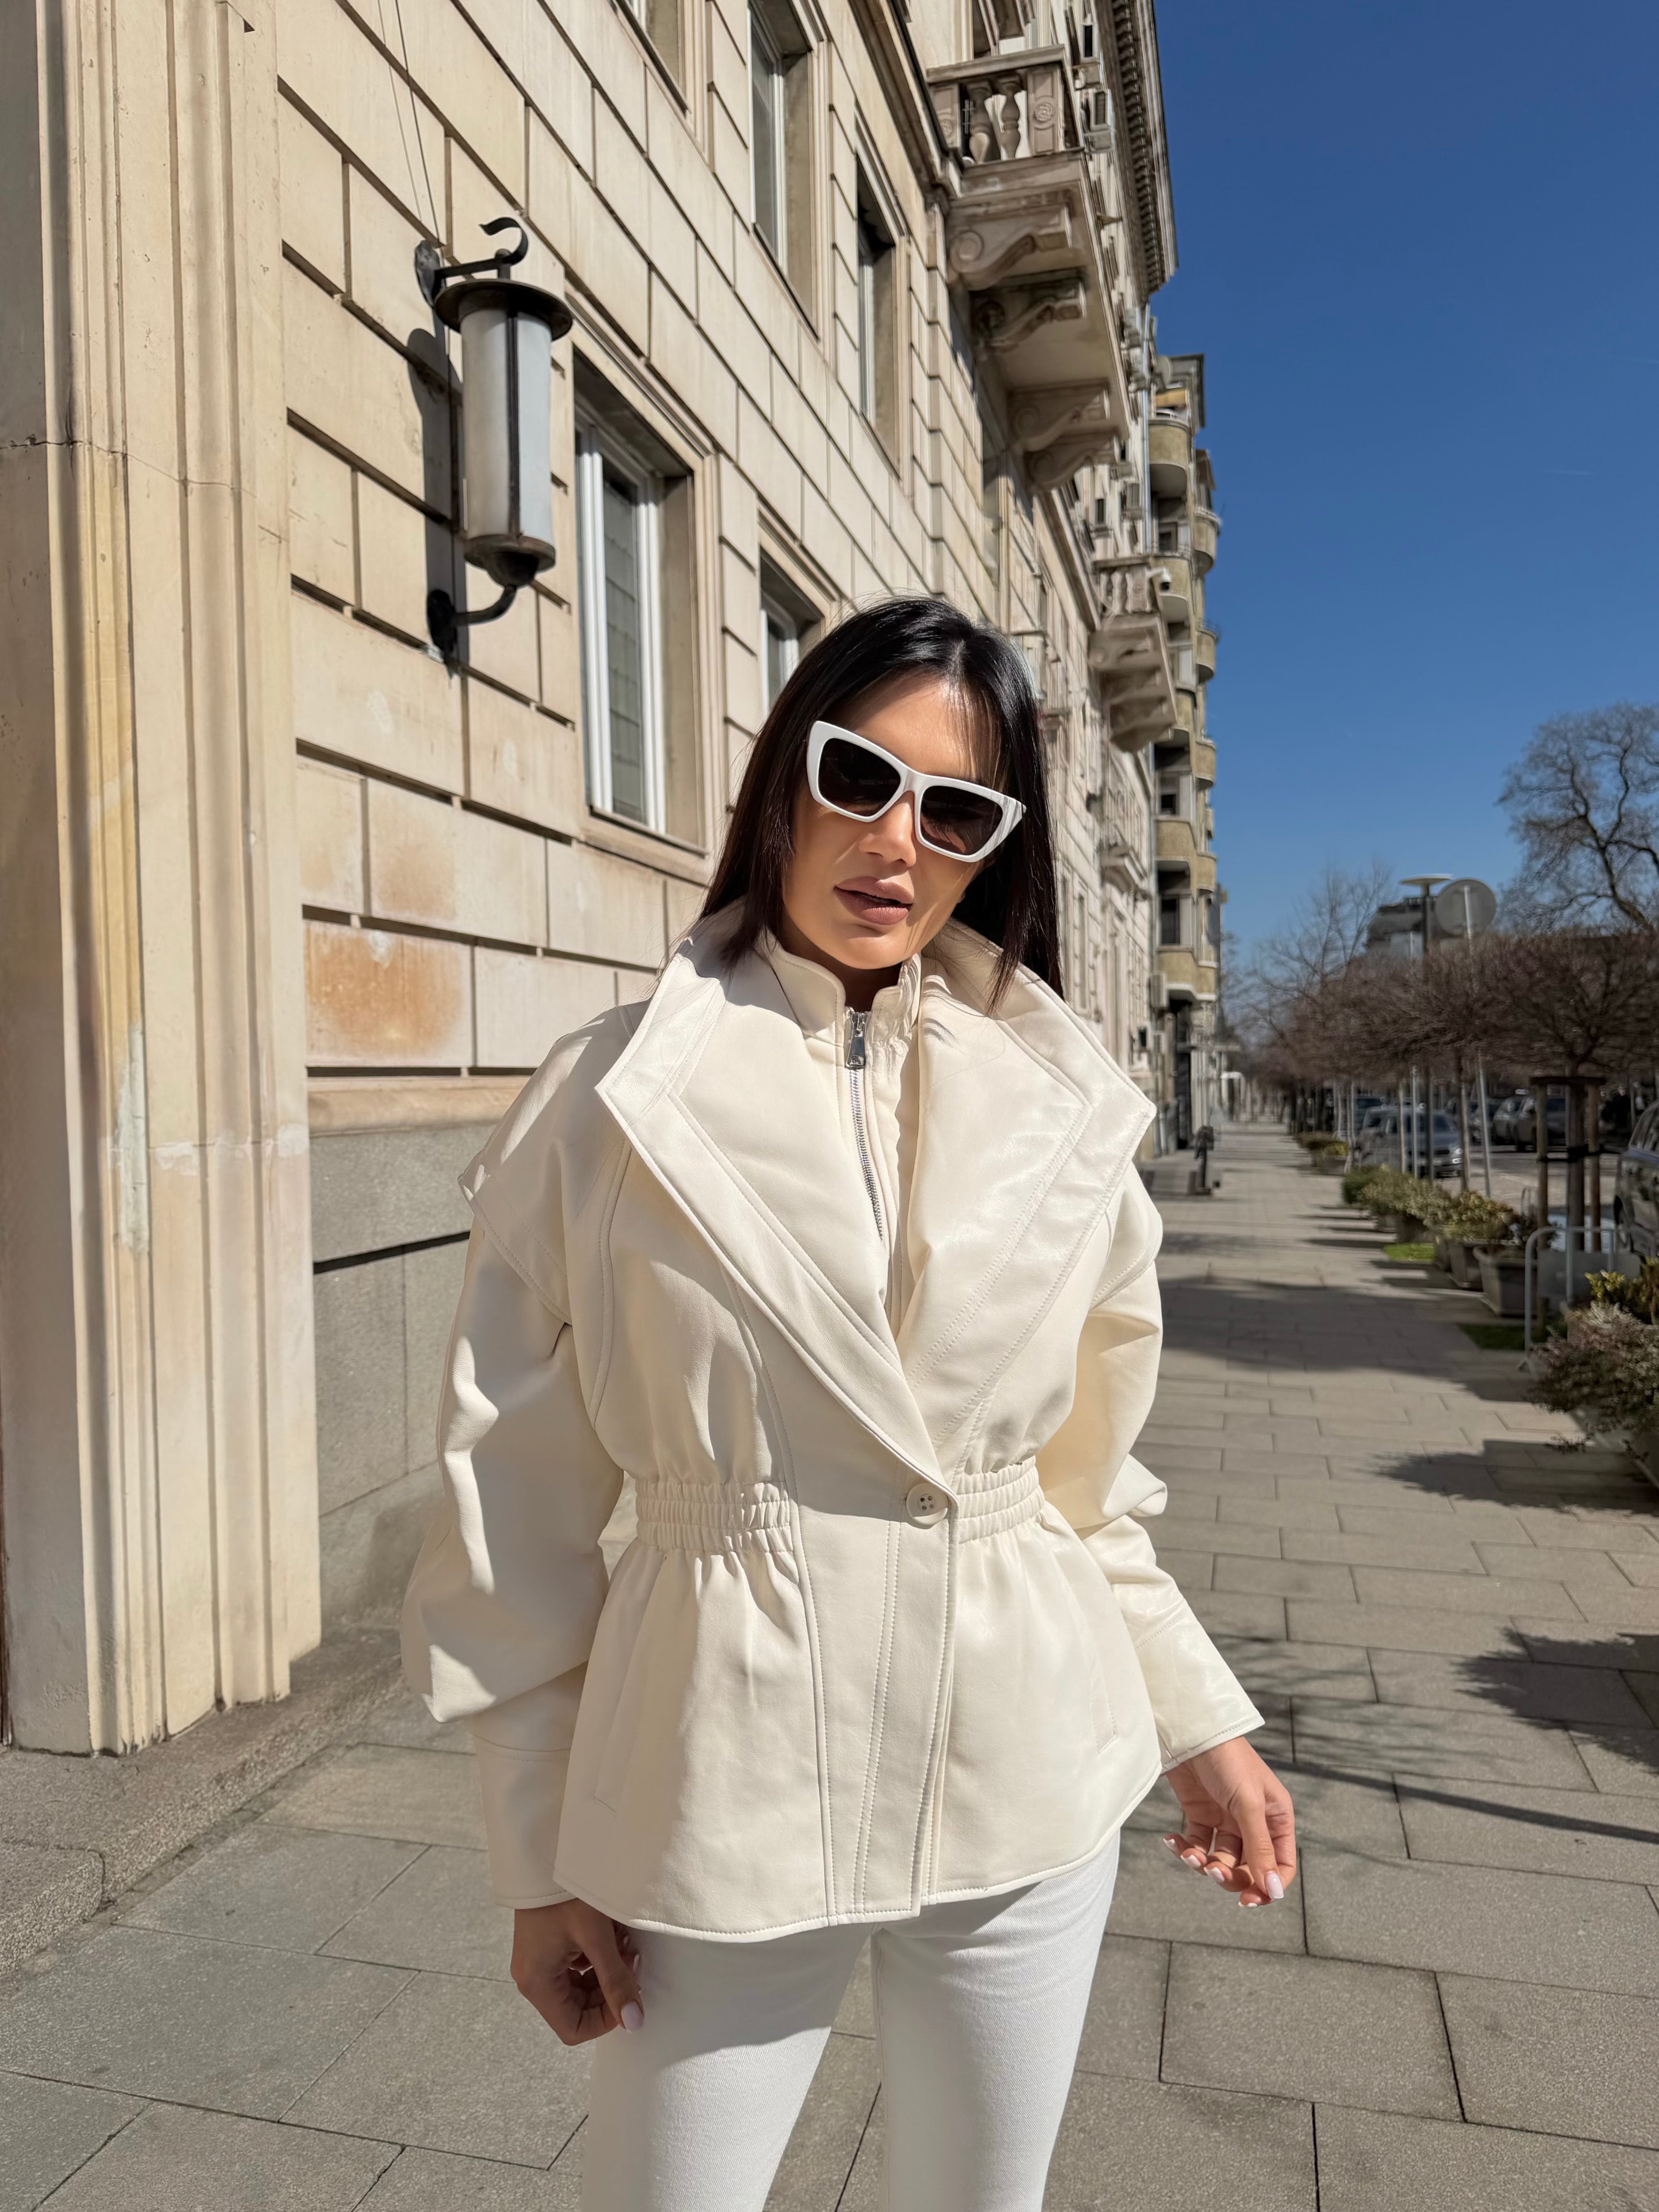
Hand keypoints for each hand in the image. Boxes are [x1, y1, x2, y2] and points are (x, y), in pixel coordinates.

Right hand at [510, 1898, 643, 2044]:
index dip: (605, 2020)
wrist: (544, 1853)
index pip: (573, 2029)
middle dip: (609, 1991)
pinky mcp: (546, 1948)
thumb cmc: (566, 1894)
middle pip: (577, 2009)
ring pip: (580, 1988)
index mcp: (538, 1984)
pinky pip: (576, 1968)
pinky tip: (613, 1936)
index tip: (628, 1994)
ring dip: (606, 1973)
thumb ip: (616, 1981)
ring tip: (624, 1944)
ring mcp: (538, 1963)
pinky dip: (597, 1958)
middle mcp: (533, 1979)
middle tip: (631, 1961)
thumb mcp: (596, 1937)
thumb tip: (634, 2023)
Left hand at [1162, 1736, 1295, 1908]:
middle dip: (1230, 1875)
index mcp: (1276, 1818)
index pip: (1280, 1866)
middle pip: (1248, 1868)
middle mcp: (1254, 1822)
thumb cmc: (1228, 1760)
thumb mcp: (1248, 1804)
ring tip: (1190, 1855)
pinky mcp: (1201, 1814)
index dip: (1267, 1887)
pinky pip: (1196, 1844)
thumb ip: (1260, 1848)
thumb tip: (1274, 1892)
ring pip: (1220, 1860)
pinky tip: (1171, 1840)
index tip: (1248, 1899)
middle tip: (1212, 1871)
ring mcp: (1226, 1819)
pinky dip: (1184, 1848)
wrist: (1191, 1730)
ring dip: (1205, 1864)